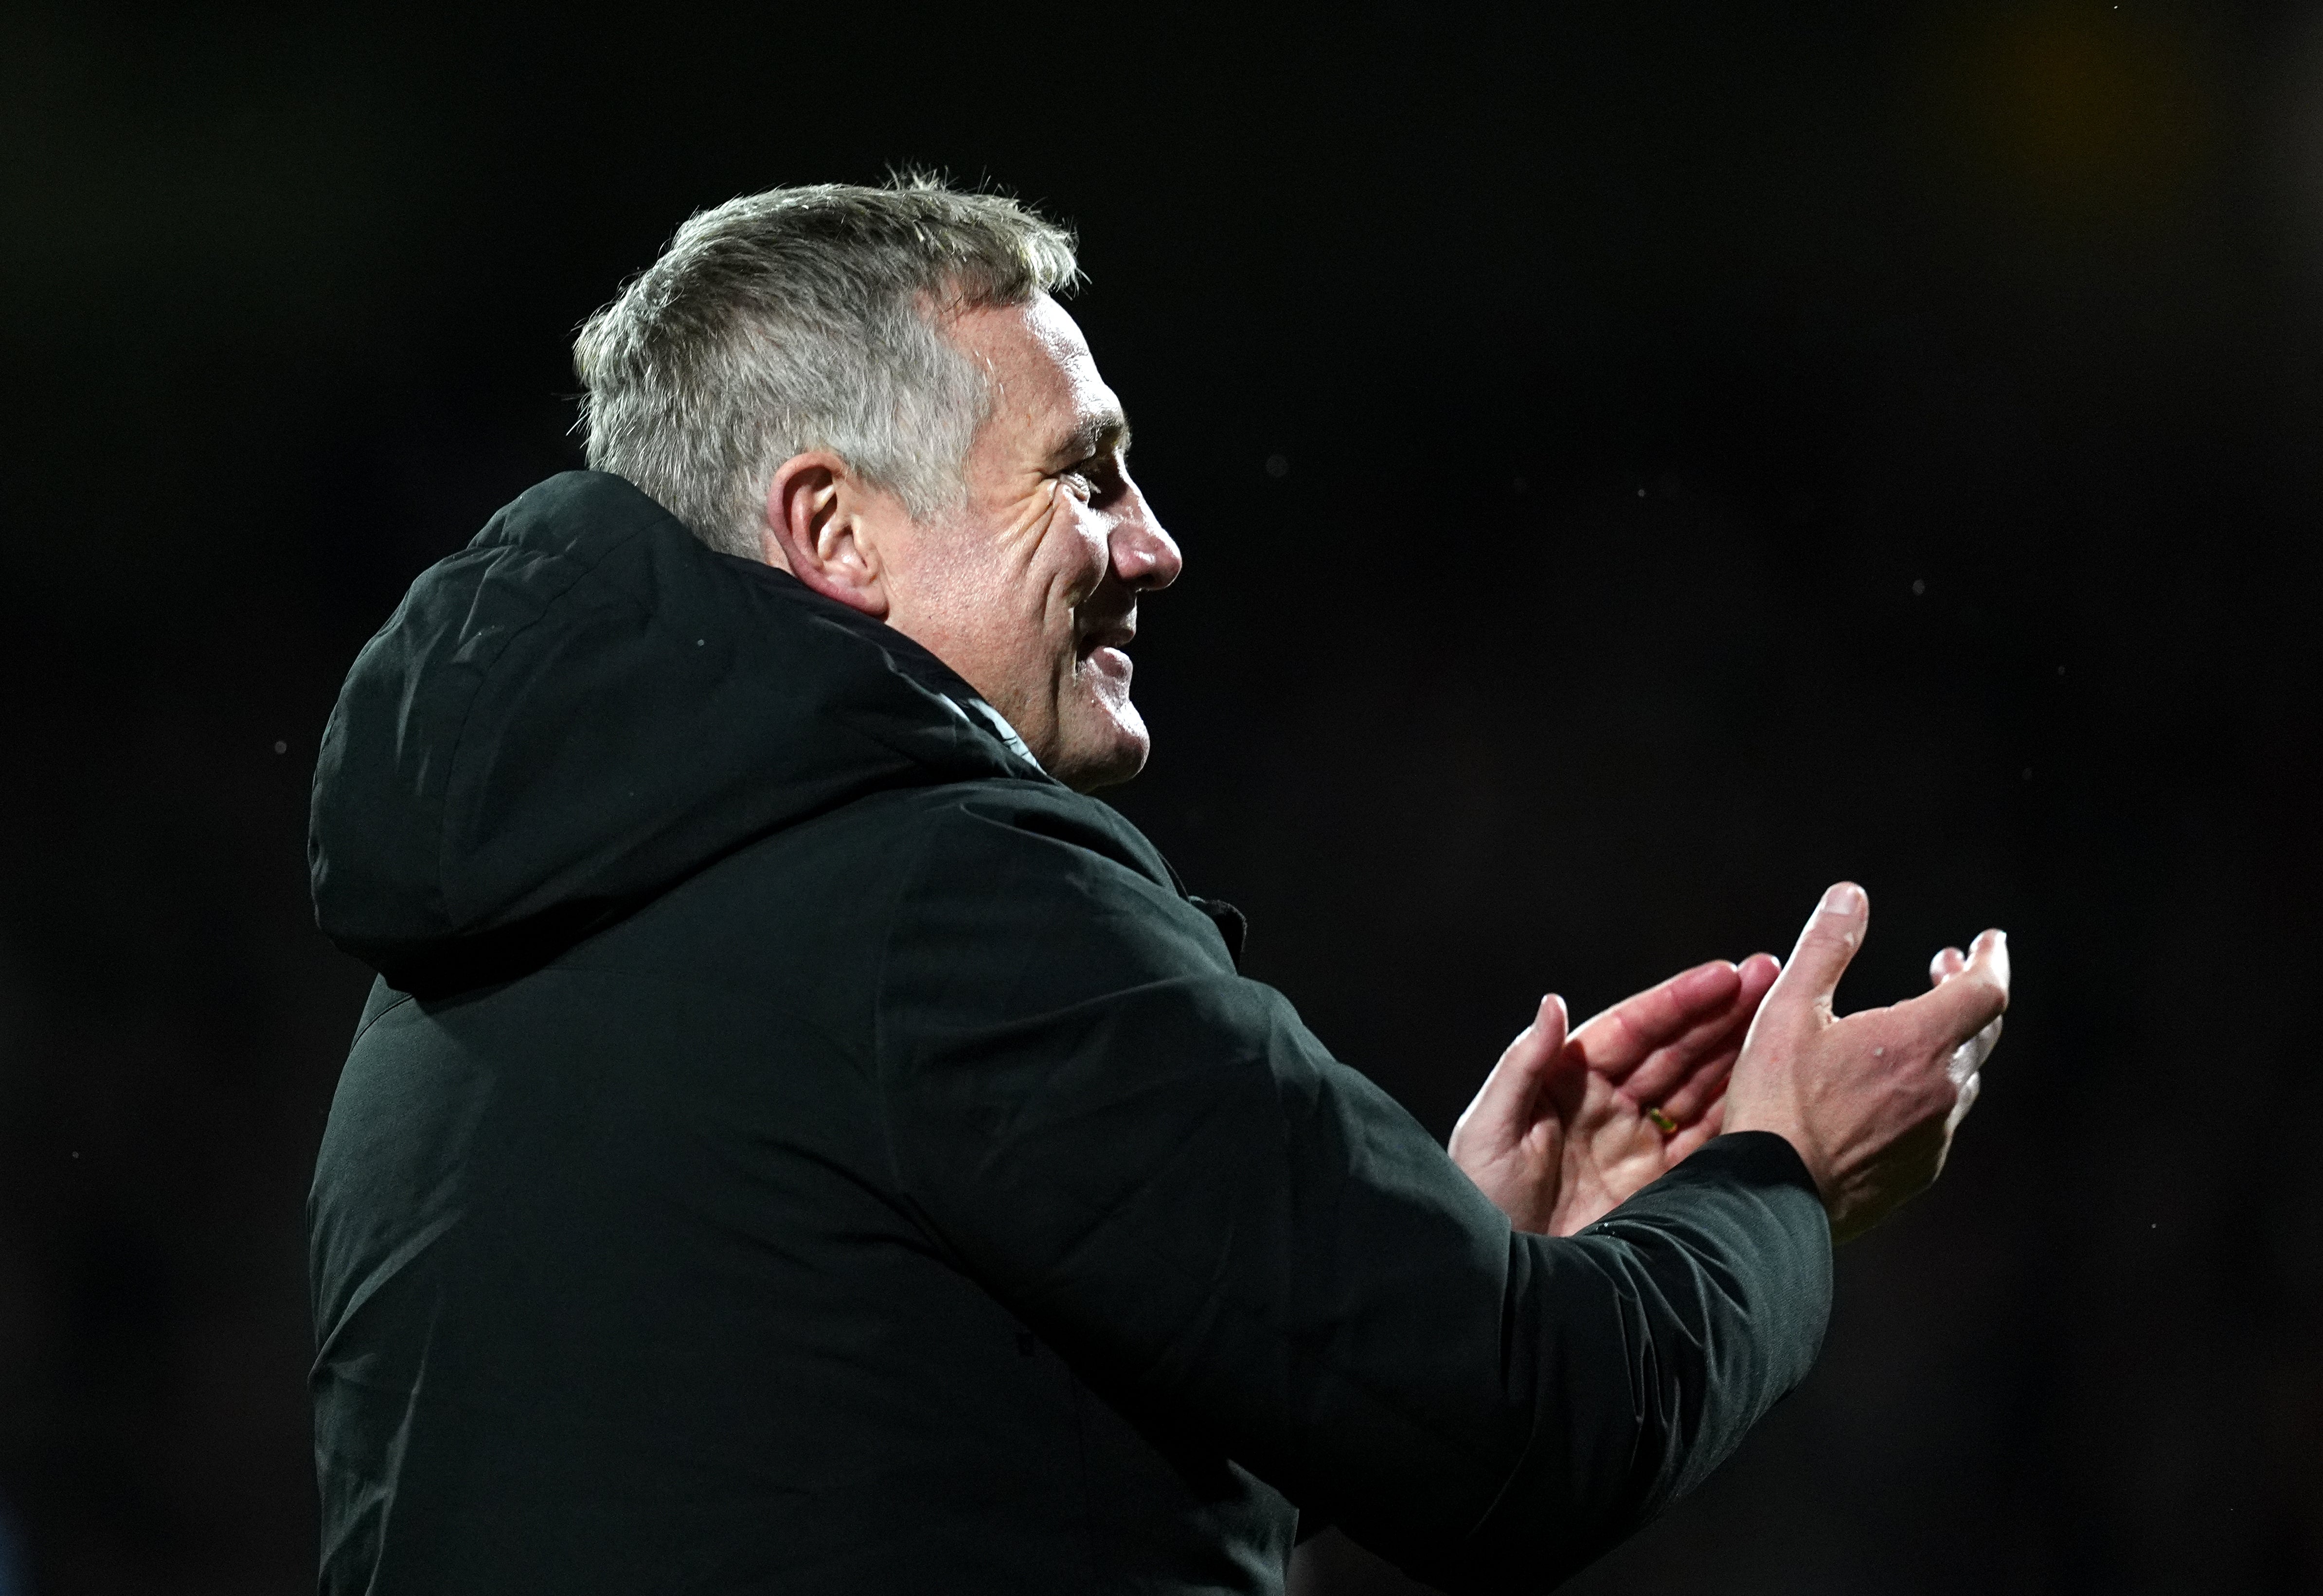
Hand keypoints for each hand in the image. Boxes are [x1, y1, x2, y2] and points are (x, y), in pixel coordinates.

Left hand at [1450, 954, 1781, 1235]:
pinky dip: (1742, 1115)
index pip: (1635, 1029)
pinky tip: (1776, 1088)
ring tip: (1787, 1017)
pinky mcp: (1663, 1188)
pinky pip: (1710, 1142)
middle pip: (1677, 1050)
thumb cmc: (1479, 1202)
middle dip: (1724, 1014)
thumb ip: (1523, 1068)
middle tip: (1774, 977)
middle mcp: (1610, 1107)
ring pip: (1701, 1088)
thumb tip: (1553, 1004)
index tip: (1726, 974)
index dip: (1680, 1001)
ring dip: (1742, 1053)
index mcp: (1570, 1082)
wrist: (1505, 1286)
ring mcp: (1639, 1146)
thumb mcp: (1489, 1132)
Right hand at [1724, 882, 2009, 1242]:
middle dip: (1967, 993)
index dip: (1991, 961)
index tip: (1988, 942)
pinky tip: (1890, 1095)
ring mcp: (1934, 1136)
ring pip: (1960, 1079)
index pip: (1986, 991)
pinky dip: (1927, 1092)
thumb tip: (1851, 894)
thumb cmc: (1776, 1102)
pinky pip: (1938, 1122)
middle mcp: (1942, 1089)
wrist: (1773, 1198)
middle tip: (1944, 968)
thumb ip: (1825, 948)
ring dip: (1947, 1044)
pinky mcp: (1919, 1172)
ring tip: (1913, 1030)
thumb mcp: (1787, 1010)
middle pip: (1981, 1032)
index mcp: (1918, 1042)